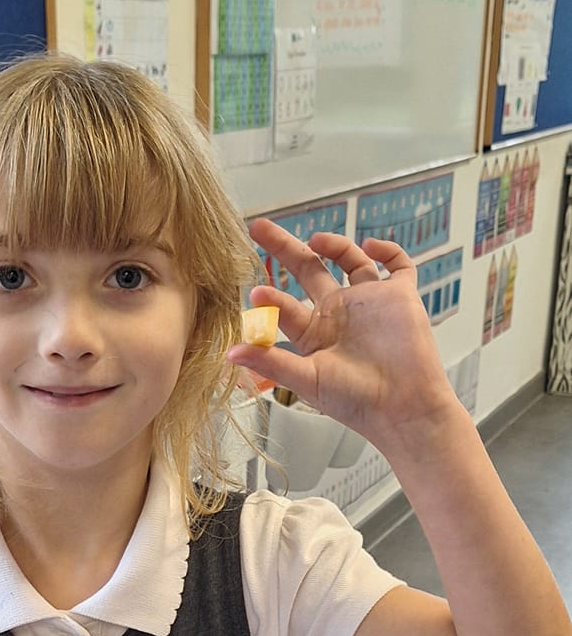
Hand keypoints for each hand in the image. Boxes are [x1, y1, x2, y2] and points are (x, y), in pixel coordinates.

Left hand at [227, 219, 456, 448]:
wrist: (403, 409)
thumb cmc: (357, 402)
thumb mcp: (308, 379)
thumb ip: (271, 362)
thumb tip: (231, 353)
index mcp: (315, 333)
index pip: (285, 304)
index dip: (270, 296)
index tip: (256, 291)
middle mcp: (340, 313)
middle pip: (308, 270)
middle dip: (284, 247)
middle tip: (258, 226)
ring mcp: (370, 302)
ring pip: (351, 261)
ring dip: (334, 245)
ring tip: (316, 240)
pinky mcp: (400, 297)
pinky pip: (398, 265)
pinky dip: (388, 250)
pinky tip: (371, 245)